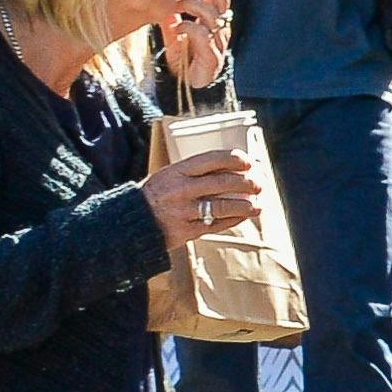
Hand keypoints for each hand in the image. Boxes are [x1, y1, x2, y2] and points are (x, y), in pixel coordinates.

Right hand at [148, 139, 273, 242]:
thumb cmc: (158, 195)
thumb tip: (234, 168)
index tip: (249, 162)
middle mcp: (181, 189)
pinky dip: (233, 220)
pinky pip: (215, 225)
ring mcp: (184, 211)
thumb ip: (197, 172)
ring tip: (258, 206)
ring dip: (244, 206)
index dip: (233, 159)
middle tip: (259, 185)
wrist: (132, 222)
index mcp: (178, 171)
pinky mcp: (186, 231)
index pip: (211, 159)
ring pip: (222, 207)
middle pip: (221, 183)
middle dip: (245, 183)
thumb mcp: (171, 175)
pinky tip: (243, 217)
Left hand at [160, 0, 233, 92]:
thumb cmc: (184, 51)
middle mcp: (221, 24)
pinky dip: (187, 26)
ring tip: (176, 2)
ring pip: (212, 12)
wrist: (189, 83)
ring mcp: (218, 39)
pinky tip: (176, 26)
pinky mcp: (211, 56)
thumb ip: (174, 5)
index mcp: (215, 14)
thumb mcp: (177, 22)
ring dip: (192, 3)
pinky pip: (202, 34)